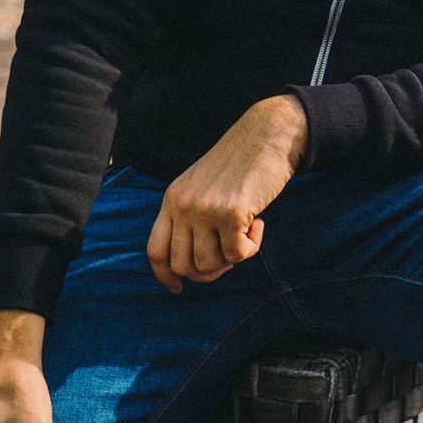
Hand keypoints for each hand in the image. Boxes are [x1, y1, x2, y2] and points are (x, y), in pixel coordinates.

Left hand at [146, 94, 306, 292]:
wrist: (267, 134)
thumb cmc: (241, 161)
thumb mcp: (202, 185)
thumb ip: (191, 215)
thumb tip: (195, 262)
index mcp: (172, 199)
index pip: (155, 251)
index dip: (165, 276)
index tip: (178, 288)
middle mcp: (183, 206)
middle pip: (182, 265)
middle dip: (208, 272)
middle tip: (229, 256)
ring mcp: (205, 210)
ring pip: (208, 265)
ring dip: (231, 259)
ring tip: (244, 234)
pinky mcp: (231, 213)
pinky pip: (238, 255)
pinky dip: (252, 247)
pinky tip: (258, 223)